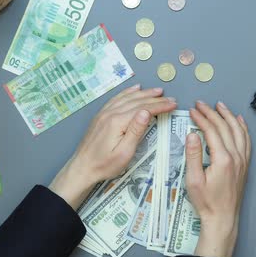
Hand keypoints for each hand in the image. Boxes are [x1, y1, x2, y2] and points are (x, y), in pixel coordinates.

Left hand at [49, 84, 176, 209]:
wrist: (82, 167)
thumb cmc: (105, 165)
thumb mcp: (124, 153)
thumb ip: (136, 131)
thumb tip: (146, 112)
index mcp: (117, 122)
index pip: (143, 108)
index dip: (160, 105)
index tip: (173, 104)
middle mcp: (110, 113)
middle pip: (137, 101)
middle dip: (155, 98)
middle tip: (170, 98)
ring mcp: (104, 113)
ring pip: (127, 98)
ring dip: (143, 93)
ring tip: (157, 91)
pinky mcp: (101, 115)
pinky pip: (116, 99)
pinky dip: (127, 92)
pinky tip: (134, 89)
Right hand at [185, 101, 250, 256]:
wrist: (223, 218)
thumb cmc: (207, 202)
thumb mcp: (193, 180)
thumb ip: (193, 155)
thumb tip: (192, 135)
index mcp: (222, 159)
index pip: (212, 131)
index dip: (201, 118)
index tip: (192, 110)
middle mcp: (236, 157)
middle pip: (225, 127)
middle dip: (212, 113)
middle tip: (201, 104)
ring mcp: (242, 160)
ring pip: (238, 131)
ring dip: (228, 116)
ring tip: (220, 106)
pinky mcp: (244, 165)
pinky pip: (246, 141)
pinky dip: (242, 128)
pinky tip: (238, 121)